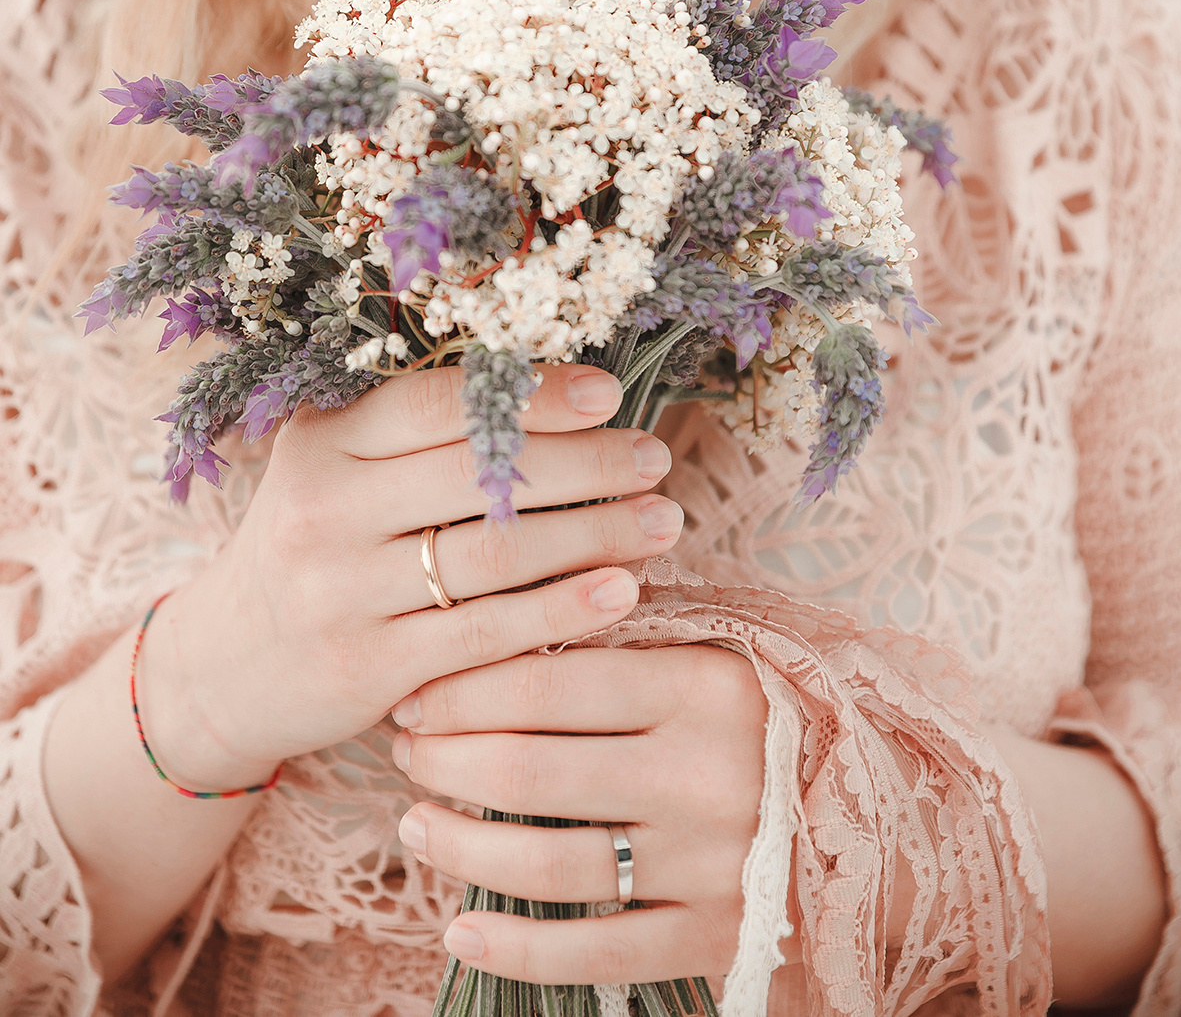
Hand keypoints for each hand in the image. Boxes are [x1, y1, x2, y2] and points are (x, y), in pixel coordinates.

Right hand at [136, 366, 683, 790]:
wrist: (228, 660)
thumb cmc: (317, 540)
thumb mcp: (338, 466)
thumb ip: (420, 431)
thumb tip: (558, 385)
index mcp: (321, 440)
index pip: (440, 403)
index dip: (531, 395)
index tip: (609, 392)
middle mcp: (323, 509)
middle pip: (480, 475)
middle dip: (586, 463)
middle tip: (657, 457)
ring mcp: (341, 592)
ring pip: (495, 554)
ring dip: (596, 533)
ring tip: (663, 519)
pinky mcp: (368, 668)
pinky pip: (487, 632)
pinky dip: (564, 609)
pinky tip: (623, 590)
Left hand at [391, 643, 789, 985]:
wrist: (890, 811)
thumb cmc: (774, 712)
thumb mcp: (719, 651)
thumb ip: (628, 633)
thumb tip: (508, 611)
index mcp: (703, 684)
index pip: (548, 681)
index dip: (463, 688)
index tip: (417, 693)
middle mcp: (704, 773)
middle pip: (530, 769)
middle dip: (445, 759)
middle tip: (405, 749)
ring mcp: (709, 864)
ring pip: (546, 863)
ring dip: (460, 846)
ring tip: (415, 825)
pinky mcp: (714, 938)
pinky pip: (593, 953)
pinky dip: (513, 948)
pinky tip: (457, 930)